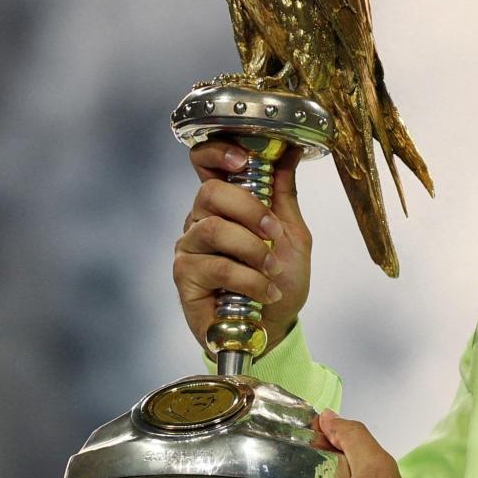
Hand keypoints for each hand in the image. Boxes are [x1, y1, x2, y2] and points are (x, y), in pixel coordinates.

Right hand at [173, 140, 312, 353]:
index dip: (217, 152)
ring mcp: (189, 248)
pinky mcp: (185, 278)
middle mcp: (200, 220)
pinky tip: (265, 291)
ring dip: (252, 249)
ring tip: (272, 269)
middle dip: (250, 209)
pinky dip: (249, 279)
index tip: (243, 160)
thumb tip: (292, 150)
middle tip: (273, 233)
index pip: (204, 162)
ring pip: (212, 229)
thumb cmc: (280, 278)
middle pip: (210, 192)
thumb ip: (284, 194)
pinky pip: (215, 267)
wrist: (276, 326)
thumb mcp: (292, 233)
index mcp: (225, 203)